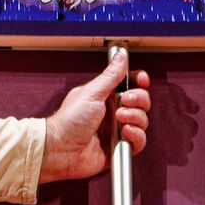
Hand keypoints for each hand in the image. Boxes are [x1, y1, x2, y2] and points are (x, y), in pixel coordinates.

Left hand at [40, 47, 149, 183]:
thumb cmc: (69, 120)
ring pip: (142, 120)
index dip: (139, 81)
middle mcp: (114, 112)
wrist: (61, 148)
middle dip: (138, 99)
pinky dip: (136, 135)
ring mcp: (119, 129)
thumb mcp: (91, 93)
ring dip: (135, 117)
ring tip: (120, 118)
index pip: (130, 84)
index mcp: (106, 96)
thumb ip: (110, 76)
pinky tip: (125, 132)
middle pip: (141, 101)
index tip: (142, 79)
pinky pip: (139, 140)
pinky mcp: (121, 147)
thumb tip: (120, 56)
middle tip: (125, 100)